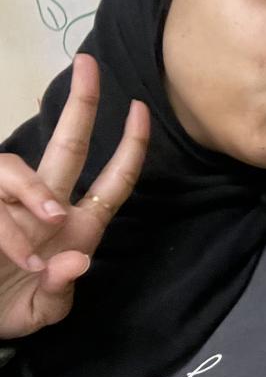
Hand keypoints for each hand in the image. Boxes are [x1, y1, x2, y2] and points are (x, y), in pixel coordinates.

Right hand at [0, 54, 149, 339]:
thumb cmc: (11, 310)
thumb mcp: (44, 311)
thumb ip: (60, 289)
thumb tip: (76, 261)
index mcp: (79, 227)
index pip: (113, 180)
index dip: (130, 146)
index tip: (141, 108)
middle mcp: (46, 208)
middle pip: (67, 145)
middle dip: (82, 105)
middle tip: (89, 64)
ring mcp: (9, 206)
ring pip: (17, 168)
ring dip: (36, 191)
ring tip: (51, 219)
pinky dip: (8, 231)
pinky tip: (20, 259)